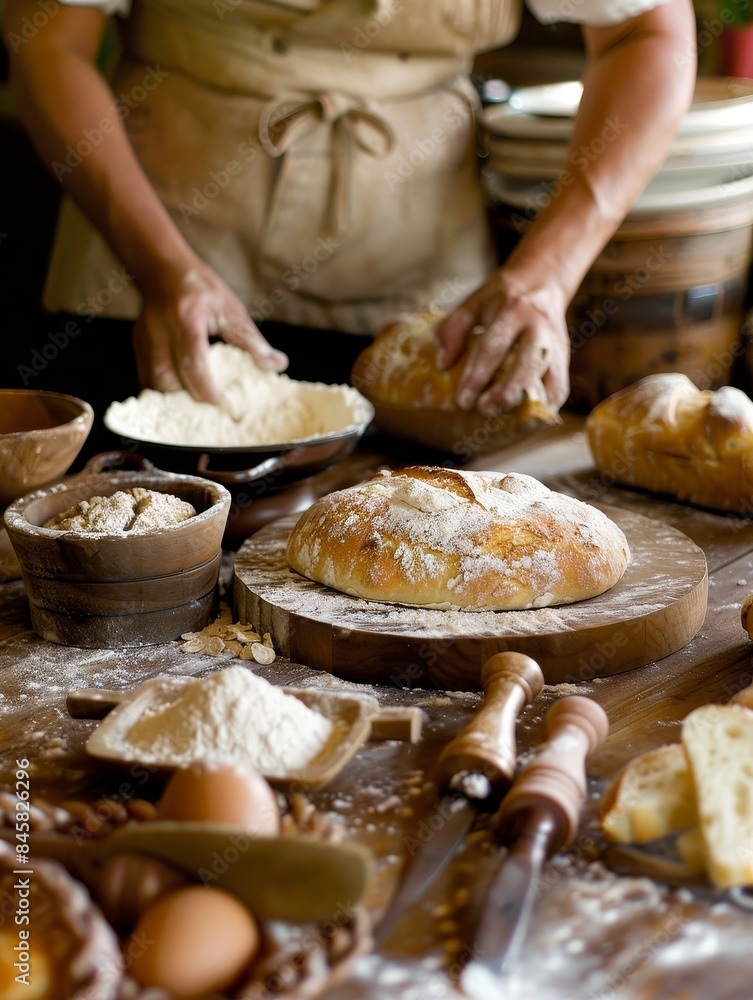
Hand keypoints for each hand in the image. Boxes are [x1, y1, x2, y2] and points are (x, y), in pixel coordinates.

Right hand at [132, 261, 287, 402]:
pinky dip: (164, 391)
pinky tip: (181, 393)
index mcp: (185, 317)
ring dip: (175, 398)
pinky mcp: (137, 346)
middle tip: (212, 408)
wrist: (164, 271)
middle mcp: (158, 330)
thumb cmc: (202, 290)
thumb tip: (278, 365)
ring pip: (153, 383)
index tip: (220, 403)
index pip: (192, 361)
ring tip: (196, 402)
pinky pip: (147, 378)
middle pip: (167, 378)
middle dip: (189, 398)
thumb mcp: (231, 310)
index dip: (205, 388)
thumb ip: (252, 341)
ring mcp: (143, 339)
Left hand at [436, 269, 570, 415]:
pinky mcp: (563, 357)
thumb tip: (443, 364)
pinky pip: (560, 388)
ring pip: (548, 380)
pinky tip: (524, 420)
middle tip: (484, 410)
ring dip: (527, 404)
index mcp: (513, 310)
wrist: (544, 280)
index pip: (494, 346)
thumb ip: (454, 329)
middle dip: (505, 393)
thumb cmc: (501, 297)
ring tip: (504, 419)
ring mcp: (555, 344)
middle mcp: (539, 328)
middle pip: (527, 365)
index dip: (478, 376)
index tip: (463, 400)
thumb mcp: (474, 301)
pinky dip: (544, 407)